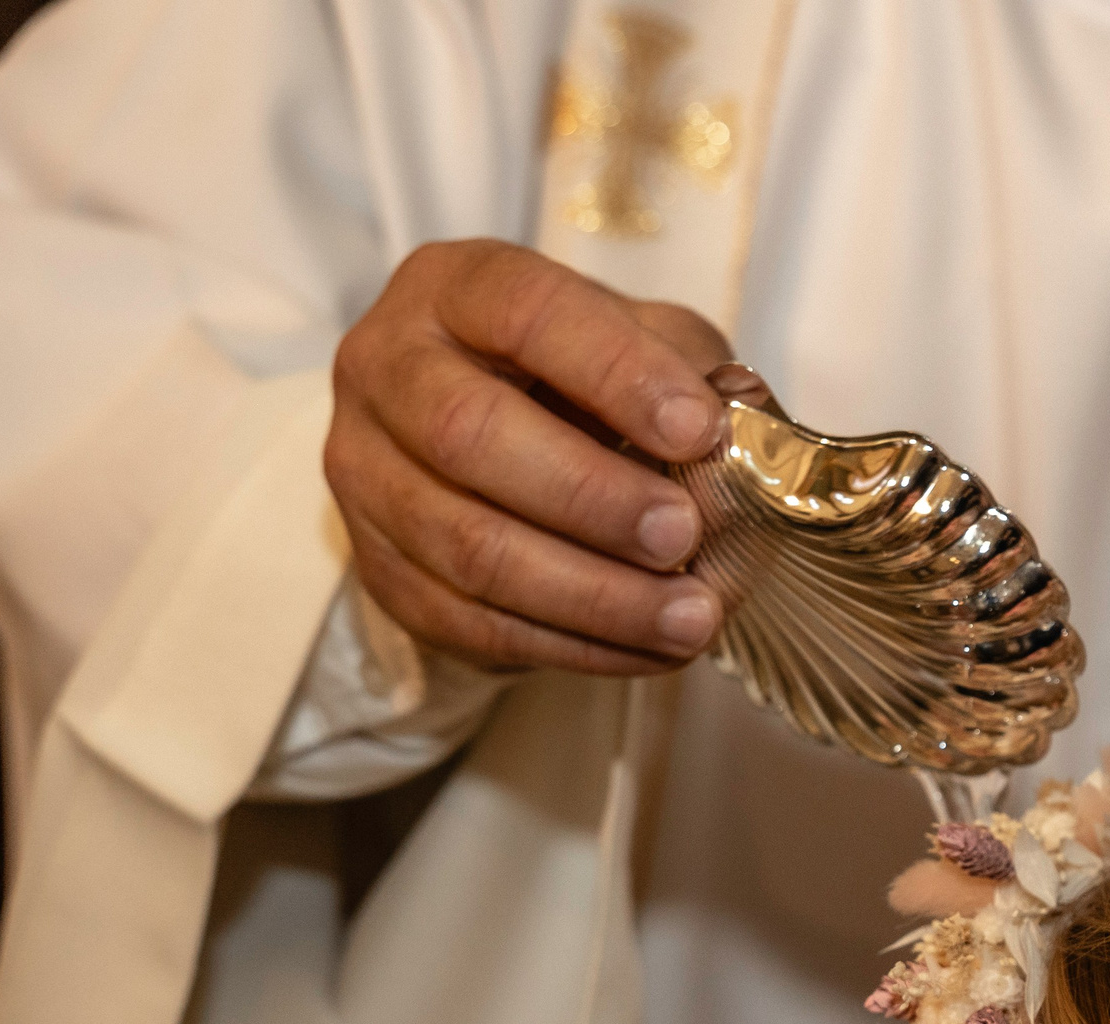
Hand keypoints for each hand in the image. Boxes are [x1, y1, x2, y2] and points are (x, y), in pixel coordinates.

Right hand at [326, 239, 735, 674]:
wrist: (495, 440)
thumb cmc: (580, 376)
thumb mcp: (641, 339)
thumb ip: (689, 365)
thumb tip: (743, 412)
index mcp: (455, 289)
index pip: (525, 312)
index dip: (615, 372)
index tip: (700, 430)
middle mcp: (386, 369)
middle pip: (468, 434)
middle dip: (591, 497)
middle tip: (684, 536)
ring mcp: (366, 474)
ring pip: (467, 546)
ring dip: (592, 594)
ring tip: (689, 615)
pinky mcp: (379, 568)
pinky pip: (469, 622)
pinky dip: (571, 644)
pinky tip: (648, 648)